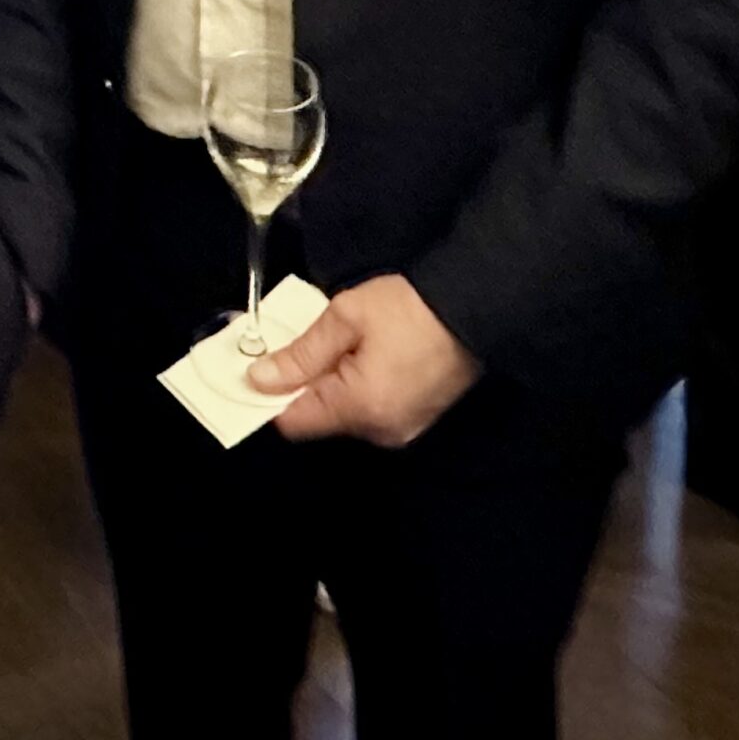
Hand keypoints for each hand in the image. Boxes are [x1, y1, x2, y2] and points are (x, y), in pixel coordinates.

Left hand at [249, 274, 480, 447]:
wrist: (479, 307)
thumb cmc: (410, 308)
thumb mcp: (346, 317)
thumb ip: (300, 354)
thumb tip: (259, 379)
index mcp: (360, 409)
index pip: (293, 422)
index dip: (271, 395)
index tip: (261, 365)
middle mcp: (381, 432)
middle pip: (319, 418)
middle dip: (305, 383)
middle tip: (314, 339)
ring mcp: (403, 429)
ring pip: (344, 413)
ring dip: (333, 383)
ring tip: (345, 341)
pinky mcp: (417, 419)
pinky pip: (371, 410)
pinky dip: (358, 387)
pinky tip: (367, 353)